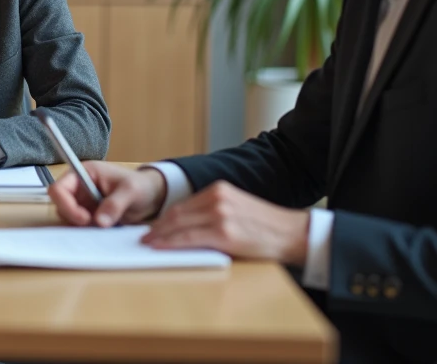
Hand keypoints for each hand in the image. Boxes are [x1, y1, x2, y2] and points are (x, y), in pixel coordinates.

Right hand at [49, 161, 167, 226]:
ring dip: (83, 226)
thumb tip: (100, 222)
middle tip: (96, 225)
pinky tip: (106, 229)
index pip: (59, 188)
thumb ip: (115, 204)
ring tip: (106, 225)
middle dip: (74, 218)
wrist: (151, 197)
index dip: (65, 204)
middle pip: (60, 206)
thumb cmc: (140, 185)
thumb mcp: (131, 190)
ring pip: (69, 218)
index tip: (84, 218)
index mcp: (83, 173)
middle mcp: (79, 187)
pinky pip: (80, 227)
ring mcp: (82, 203)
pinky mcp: (88, 216)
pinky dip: (89, 231)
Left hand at [141, 181, 309, 265]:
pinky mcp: (225, 233)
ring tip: (148, 243)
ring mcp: (220, 215)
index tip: (153, 227)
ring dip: (160, 235)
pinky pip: (189, 238)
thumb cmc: (266, 227)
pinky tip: (161, 247)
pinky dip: (171, 243)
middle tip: (144, 237)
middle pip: (177, 213)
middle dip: (158, 227)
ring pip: (179, 225)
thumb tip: (187, 227)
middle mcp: (218, 198)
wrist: (292, 234)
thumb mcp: (237, 208)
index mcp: (219, 190)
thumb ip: (213, 212)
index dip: (164, 217)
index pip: (183, 204)